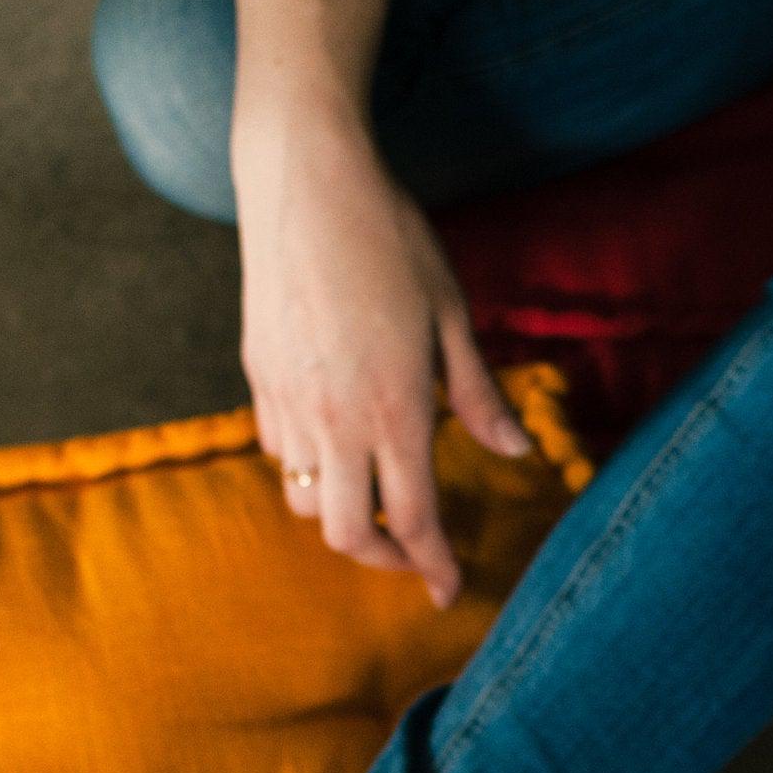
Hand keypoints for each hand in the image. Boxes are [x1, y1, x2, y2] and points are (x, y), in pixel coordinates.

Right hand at [231, 106, 533, 608]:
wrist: (304, 182)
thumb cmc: (389, 238)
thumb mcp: (452, 314)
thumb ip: (478, 394)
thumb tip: (515, 452)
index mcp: (394, 410)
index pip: (412, 521)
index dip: (433, 566)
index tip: (450, 589)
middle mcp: (333, 419)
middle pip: (344, 533)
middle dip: (381, 558)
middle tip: (415, 550)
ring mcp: (287, 401)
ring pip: (302, 497)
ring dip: (339, 510)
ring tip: (374, 489)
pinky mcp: (258, 376)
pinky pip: (277, 451)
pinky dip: (307, 466)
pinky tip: (336, 439)